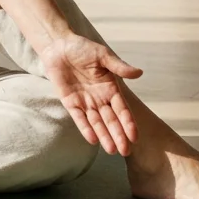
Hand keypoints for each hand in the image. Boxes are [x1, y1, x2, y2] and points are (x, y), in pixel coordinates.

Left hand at [39, 35, 142, 154]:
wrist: (58, 46)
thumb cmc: (82, 49)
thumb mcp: (102, 55)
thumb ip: (119, 66)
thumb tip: (139, 73)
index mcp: (111, 88)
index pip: (122, 109)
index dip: (128, 122)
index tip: (135, 136)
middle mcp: (100, 98)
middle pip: (111, 120)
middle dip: (118, 135)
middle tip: (125, 151)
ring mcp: (85, 102)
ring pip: (97, 123)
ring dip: (104, 136)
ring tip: (112, 150)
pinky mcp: (70, 103)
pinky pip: (79, 118)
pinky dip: (85, 129)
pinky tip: (93, 140)